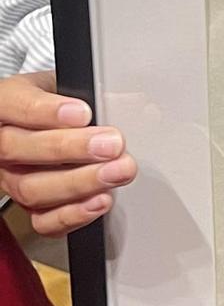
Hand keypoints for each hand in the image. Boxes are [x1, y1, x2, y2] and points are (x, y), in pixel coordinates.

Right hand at [0, 71, 137, 235]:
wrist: (46, 123)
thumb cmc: (56, 101)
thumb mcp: (67, 84)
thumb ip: (88, 91)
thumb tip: (129, 99)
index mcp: (6, 105)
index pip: (15, 106)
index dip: (47, 112)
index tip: (83, 113)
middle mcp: (3, 145)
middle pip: (19, 150)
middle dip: (70, 149)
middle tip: (110, 144)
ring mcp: (11, 178)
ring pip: (31, 188)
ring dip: (80, 183)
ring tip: (117, 171)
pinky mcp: (29, 206)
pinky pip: (42, 220)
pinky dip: (72, 214)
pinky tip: (100, 200)